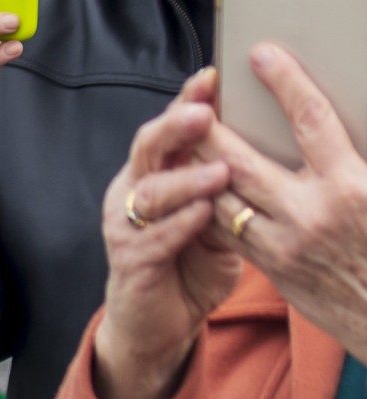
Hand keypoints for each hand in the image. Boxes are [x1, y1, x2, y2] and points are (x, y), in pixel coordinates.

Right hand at [92, 72, 238, 398]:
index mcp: (153, 174)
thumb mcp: (216, 214)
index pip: (169, 128)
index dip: (186, 101)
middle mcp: (131, 193)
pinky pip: (154, 238)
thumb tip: (273, 141)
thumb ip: (227, 182)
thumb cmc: (190, 261)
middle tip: (204, 114)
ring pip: (149, 192)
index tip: (212, 77)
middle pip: (147, 148)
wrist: (156, 322)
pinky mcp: (130, 262)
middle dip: (175, 128)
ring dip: (185, 180)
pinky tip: (202, 215)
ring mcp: (125, 227)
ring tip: (219, 171)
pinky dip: (179, 225)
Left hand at [195, 45, 366, 366]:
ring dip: (198, 165)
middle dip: (213, 127)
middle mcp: (313, 213)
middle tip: (195, 97)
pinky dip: (210, 202)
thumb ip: (362, 152)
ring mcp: (286, 244)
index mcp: (353, 185)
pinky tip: (196, 183)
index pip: (311, 120)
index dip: (284, 83)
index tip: (261, 55)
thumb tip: (344, 117)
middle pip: (242, 159)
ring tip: (183, 136)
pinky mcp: (272, 268)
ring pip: (223, 195)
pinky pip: (229, 229)